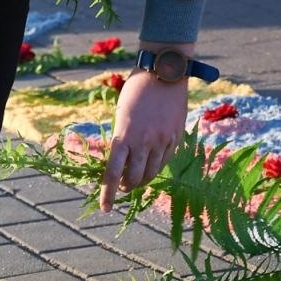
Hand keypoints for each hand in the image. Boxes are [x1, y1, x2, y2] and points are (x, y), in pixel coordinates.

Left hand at [99, 69, 189, 212]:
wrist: (164, 72)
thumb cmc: (136, 89)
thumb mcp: (122, 113)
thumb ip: (122, 137)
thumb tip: (119, 158)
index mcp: (123, 135)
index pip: (112, 172)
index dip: (108, 193)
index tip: (105, 207)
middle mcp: (143, 142)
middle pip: (133, 178)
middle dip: (126, 186)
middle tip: (123, 187)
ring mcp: (161, 141)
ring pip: (151, 173)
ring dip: (141, 180)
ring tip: (136, 179)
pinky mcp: (175, 137)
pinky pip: (165, 161)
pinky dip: (156, 167)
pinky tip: (152, 166)